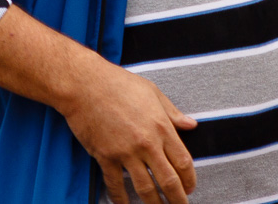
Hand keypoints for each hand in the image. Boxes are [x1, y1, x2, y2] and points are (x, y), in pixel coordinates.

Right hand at [60, 60, 196, 203]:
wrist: (86, 85)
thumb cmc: (119, 84)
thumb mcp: (152, 92)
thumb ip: (173, 112)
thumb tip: (191, 124)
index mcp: (161, 126)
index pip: (183, 161)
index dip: (189, 179)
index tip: (190, 187)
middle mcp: (147, 143)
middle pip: (168, 180)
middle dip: (177, 199)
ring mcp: (125, 153)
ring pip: (145, 188)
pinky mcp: (105, 157)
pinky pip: (116, 185)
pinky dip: (121, 199)